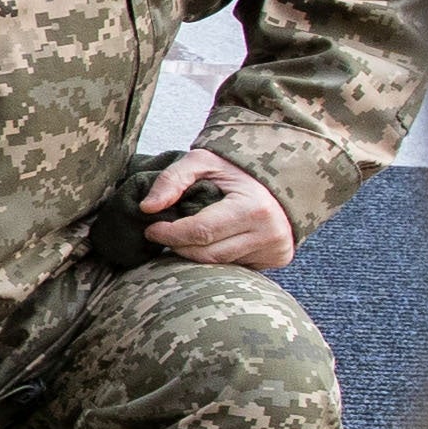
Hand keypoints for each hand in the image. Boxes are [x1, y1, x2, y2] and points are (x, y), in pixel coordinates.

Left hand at [132, 149, 294, 270]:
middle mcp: (269, 233)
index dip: (170, 233)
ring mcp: (275, 249)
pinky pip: (236, 267)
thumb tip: (147, 208)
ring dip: (196, 254)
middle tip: (165, 234)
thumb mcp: (203, 161)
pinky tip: (214, 241)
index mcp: (253, 207)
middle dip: (179, 246)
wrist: (280, 175)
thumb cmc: (236, 168)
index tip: (151, 229)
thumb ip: (172, 179)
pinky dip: (218, 257)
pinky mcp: (277, 259)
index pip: (201, 231)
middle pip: (207, 254)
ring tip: (186, 237)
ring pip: (219, 265)